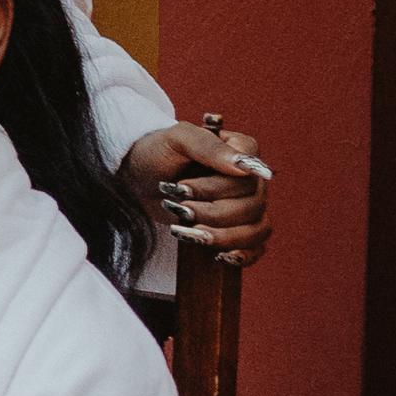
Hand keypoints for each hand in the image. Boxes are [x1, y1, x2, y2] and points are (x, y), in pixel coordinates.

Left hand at [123, 114, 273, 264]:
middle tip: (178, 207)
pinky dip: (242, 255)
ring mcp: (246, 205)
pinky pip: (256, 247)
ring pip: (256, 229)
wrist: (138, 178)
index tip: (184, 189)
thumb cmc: (158, 152)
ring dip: (221, 235)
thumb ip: (209, 147)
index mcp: (243, 149)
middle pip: (252, 205)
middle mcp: (250, 178)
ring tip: (187, 231)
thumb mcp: (177, 139)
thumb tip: (244, 166)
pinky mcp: (238, 228)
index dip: (217, 187)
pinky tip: (218, 256)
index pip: (249, 175)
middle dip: (211, 211)